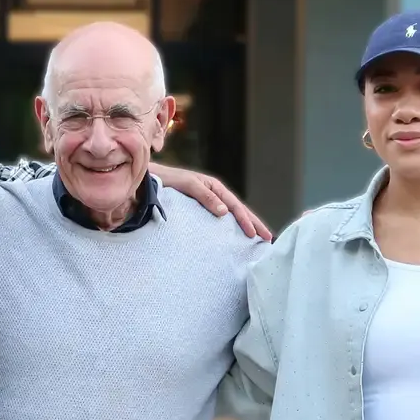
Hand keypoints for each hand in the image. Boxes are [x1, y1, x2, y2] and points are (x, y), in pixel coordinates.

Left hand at [152, 164, 272, 240]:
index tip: (256, 235)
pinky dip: (231, 227)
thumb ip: (206, 196)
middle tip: (269, 239)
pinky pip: (220, 219)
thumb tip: (225, 212)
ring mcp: (209, 202)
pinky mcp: (200, 210)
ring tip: (258, 239)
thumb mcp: (188, 185)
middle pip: (239, 210)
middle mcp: (214, 194)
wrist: (150, 181)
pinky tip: (235, 237)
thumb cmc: (168, 180)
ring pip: (232, 215)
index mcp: (214, 187)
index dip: (247, 221)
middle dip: (254, 224)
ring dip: (246, 226)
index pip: (236, 206)